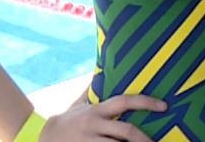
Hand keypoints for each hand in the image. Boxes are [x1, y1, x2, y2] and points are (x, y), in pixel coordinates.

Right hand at [39, 94, 165, 140]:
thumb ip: (94, 89)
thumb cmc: (67, 120)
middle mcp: (94, 124)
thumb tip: (104, 69)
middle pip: (126, 130)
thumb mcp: (80, 103)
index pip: (125, 101)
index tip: (164, 106)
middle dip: (144, 138)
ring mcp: (88, 141)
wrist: (41, 137)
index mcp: (97, 110)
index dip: (146, 102)